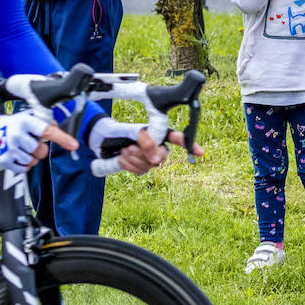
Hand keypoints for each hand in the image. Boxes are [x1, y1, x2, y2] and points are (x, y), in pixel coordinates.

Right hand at [0, 105, 76, 173]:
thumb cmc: (8, 124)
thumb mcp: (24, 118)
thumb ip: (41, 124)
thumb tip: (56, 128)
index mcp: (24, 121)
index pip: (47, 131)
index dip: (62, 138)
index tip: (74, 145)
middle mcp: (17, 135)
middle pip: (41, 151)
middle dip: (39, 150)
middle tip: (30, 144)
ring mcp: (9, 149)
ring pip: (32, 161)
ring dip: (30, 158)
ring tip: (20, 149)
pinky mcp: (2, 161)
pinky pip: (23, 169)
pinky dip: (23, 165)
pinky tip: (15, 156)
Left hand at [89, 117, 205, 173]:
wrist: (104, 141)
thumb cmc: (121, 132)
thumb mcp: (133, 132)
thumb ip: (146, 141)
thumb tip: (156, 160)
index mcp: (160, 134)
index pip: (178, 139)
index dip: (190, 145)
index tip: (200, 153)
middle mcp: (158, 147)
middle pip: (162, 156)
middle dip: (145, 154)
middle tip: (130, 147)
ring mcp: (150, 159)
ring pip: (149, 166)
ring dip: (133, 159)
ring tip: (123, 150)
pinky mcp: (141, 168)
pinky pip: (140, 172)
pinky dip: (129, 166)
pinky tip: (122, 159)